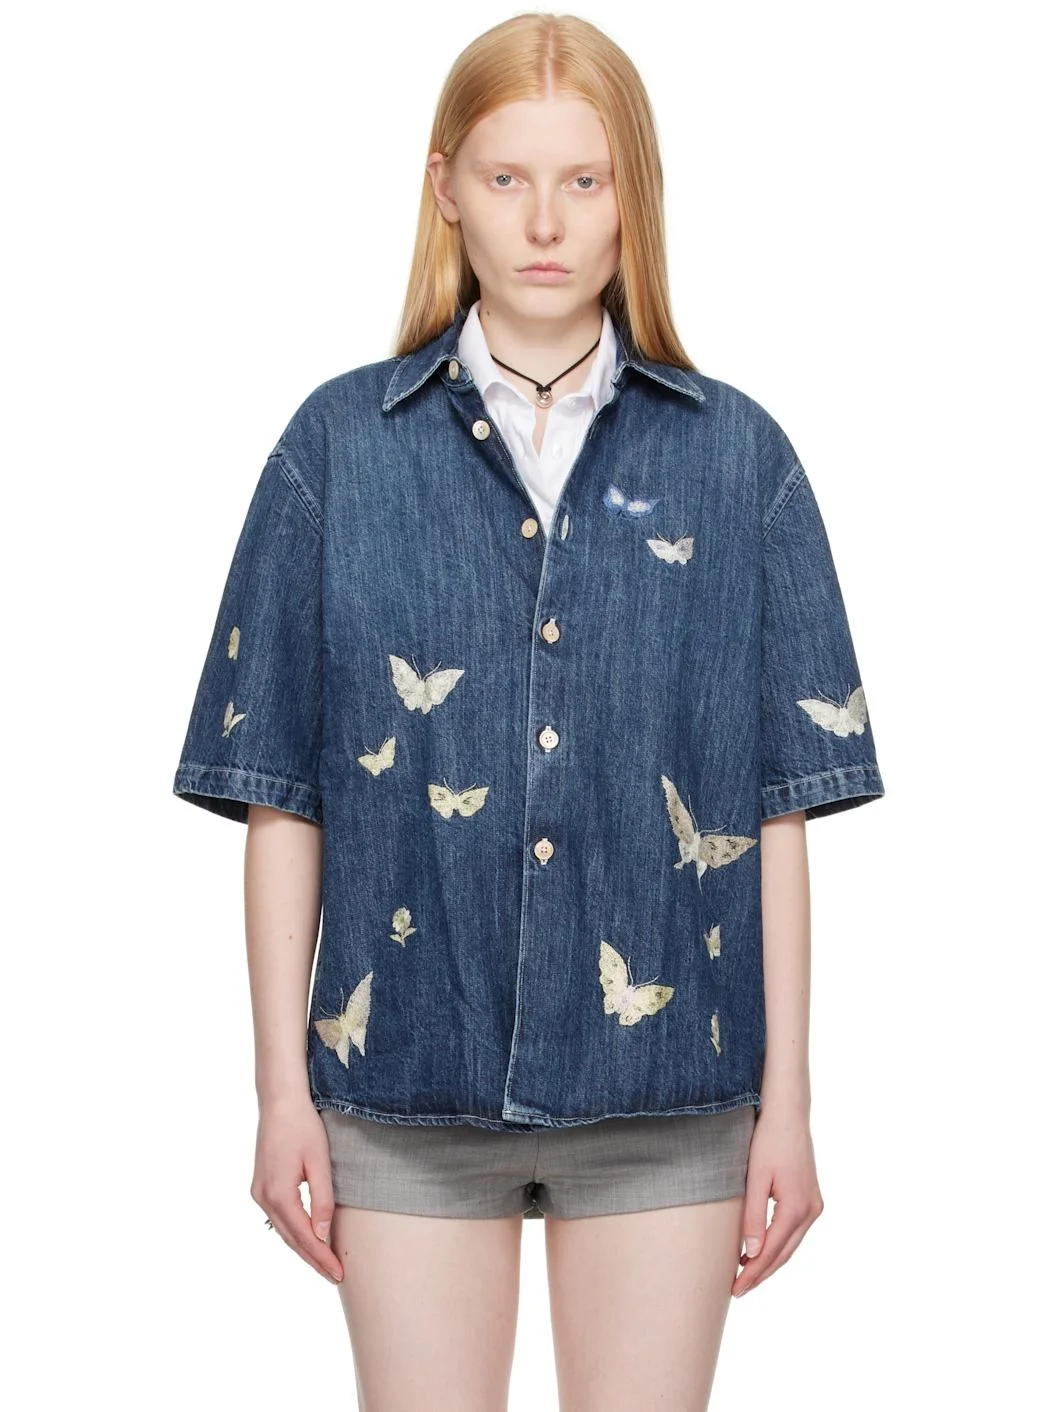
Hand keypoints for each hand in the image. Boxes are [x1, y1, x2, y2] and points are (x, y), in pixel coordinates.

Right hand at [250, 1097, 344, 1283]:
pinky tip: (307, 1239)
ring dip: (303, 1248)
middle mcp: (263, 1198)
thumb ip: (322, 1200)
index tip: (338, 1274)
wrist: (279, 1102)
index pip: (303, 1237)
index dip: (321, 1258)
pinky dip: (294, 1232)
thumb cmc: (303, 1126)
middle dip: (313, 1260)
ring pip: (283, 1231)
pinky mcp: (261, 1186)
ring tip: (324, 1264)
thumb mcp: (319, 1162)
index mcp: (278, 1194)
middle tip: (335, 1277)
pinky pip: (279, 1218)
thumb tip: (323, 1236)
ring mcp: (259, 1193)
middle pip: (291, 1239)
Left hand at [732, 1104, 823, 1296]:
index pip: (771, 1251)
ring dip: (770, 1261)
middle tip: (738, 1289)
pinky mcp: (811, 1199)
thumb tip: (750, 1252)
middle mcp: (811, 1211)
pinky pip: (793, 1231)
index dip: (753, 1272)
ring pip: (790, 1245)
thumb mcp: (755, 1178)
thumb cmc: (768, 1141)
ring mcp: (814, 1206)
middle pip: (784, 1253)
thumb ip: (753, 1216)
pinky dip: (778, 1244)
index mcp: (797, 1208)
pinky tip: (760, 1249)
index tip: (735, 1288)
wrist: (788, 1114)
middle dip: (761, 1273)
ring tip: (746, 1274)